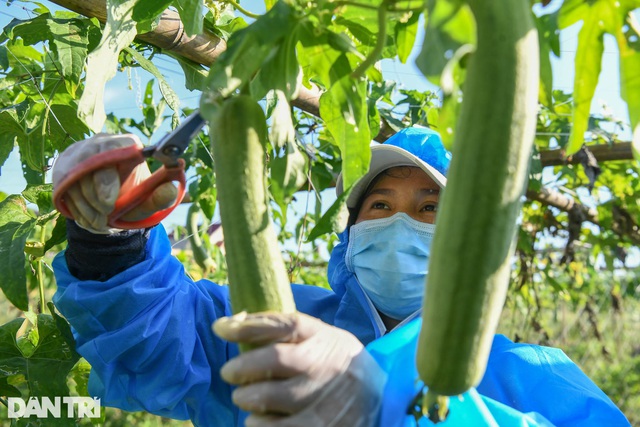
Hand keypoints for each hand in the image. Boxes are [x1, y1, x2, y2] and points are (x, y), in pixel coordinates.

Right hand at [52, 134, 177, 232]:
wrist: (110, 197)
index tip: (109, 204)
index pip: (109, 151)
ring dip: (86, 208)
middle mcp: (100, 143)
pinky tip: (89, 218)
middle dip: (96, 199)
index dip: (106, 181)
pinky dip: (76, 209)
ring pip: (74, 182)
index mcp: (125, 144)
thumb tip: (172, 190)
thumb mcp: (147, 199)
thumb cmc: (133, 195)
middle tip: (106, 216)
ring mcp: (78, 154)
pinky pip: (64, 189)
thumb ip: (160, 197)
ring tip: (100, 222)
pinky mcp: (63, 168)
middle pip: (88, 169)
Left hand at [213, 312, 385, 426]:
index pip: (284, 324)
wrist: (381, 399)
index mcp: (322, 339)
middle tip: (231, 374)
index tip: (220, 328)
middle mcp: (323, 366)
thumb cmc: (337, 363)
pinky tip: (261, 421)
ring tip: (248, 400)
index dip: (248, 325)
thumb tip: (229, 324)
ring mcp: (322, 401)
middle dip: (240, 368)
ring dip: (248, 401)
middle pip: (272, 360)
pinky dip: (260, 425)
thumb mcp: (321, 338)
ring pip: (267, 400)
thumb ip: (283, 330)